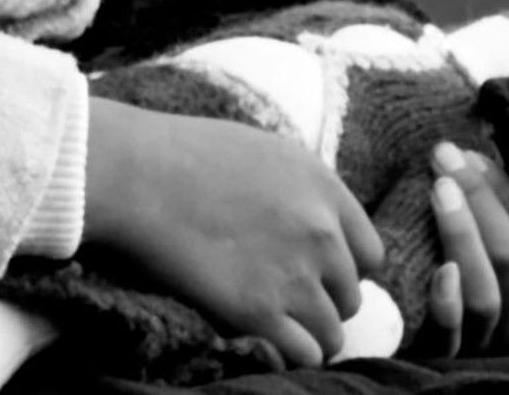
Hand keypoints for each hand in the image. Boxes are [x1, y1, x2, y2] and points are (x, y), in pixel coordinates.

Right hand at [82, 98, 382, 370]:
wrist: (137, 174)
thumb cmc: (184, 154)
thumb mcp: (263, 152)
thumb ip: (300, 190)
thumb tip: (311, 224)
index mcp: (323, 188)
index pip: (370, 254)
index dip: (345, 271)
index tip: (320, 277)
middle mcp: (320, 233)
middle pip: (350, 297)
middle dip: (324, 304)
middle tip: (288, 303)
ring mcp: (293, 275)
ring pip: (332, 334)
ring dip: (309, 336)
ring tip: (278, 330)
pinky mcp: (259, 311)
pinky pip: (304, 354)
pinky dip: (291, 355)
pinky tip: (266, 343)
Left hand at [407, 144, 508, 357]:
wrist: (417, 311)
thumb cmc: (476, 259)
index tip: (472, 155)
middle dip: (479, 199)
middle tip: (444, 156)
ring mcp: (484, 343)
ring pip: (485, 295)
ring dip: (461, 234)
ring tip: (436, 189)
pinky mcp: (444, 356)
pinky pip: (450, 335)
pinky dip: (448, 301)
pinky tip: (437, 268)